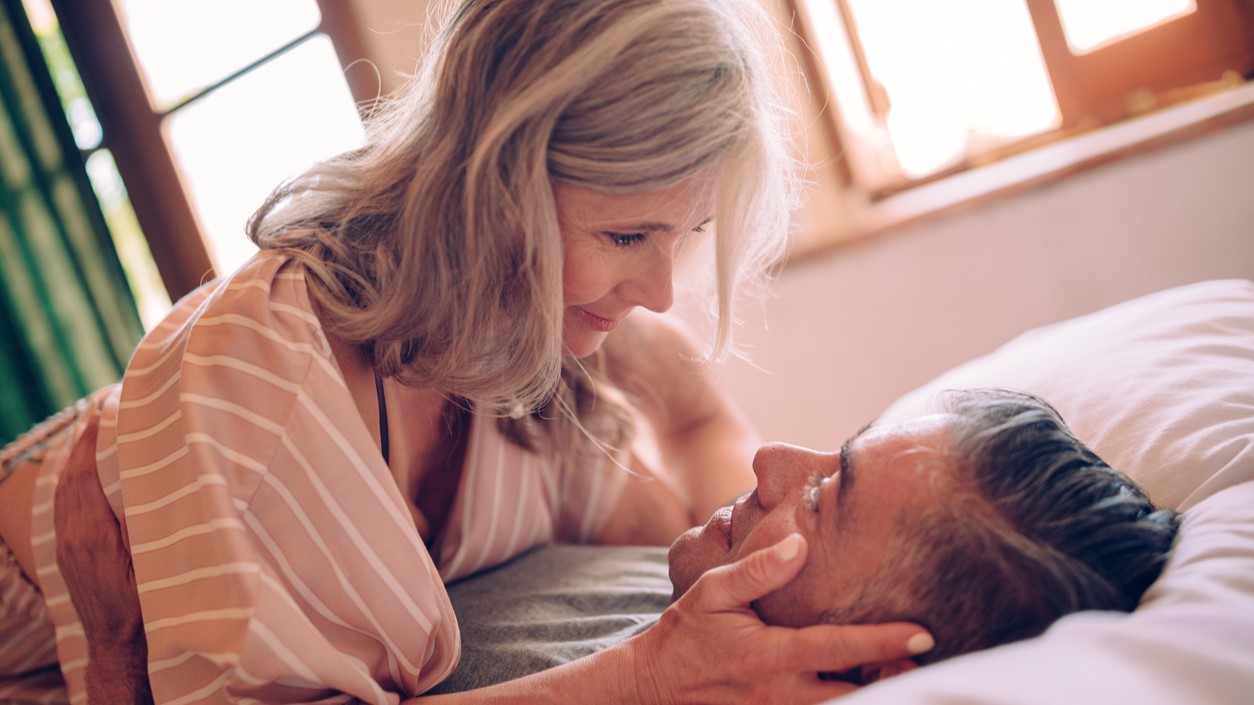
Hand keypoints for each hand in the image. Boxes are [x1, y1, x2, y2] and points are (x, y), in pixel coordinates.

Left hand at [54, 416, 152, 702]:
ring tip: (93, 425)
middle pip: (72, 475)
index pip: (88, 474)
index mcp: (94, 534)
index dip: (96, 440)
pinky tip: (86, 466)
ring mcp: (67, 543)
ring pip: (65, 487)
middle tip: (104, 406)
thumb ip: (148, 526)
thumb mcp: (155, 566)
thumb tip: (153, 483)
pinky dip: (74, 476)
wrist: (120, 646)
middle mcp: (74, 535)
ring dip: (78, 455)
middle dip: (86, 439)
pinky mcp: (68, 550)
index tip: (109, 409)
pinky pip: (65, 502)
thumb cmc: (147, 608)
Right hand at [633, 534, 931, 704]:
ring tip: (902, 673)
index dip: (885, 642)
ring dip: (874, 695)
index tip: (923, 634)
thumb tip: (798, 542)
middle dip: (894, 681)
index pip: (840, 649)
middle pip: (855, 696)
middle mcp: (782, 693)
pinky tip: (862, 687)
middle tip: (922, 660)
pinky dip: (845, 701)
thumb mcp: (712, 593)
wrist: (651, 689)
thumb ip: (756, 570)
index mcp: (772, 655)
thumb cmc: (685, 635)